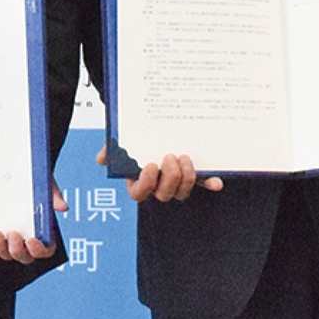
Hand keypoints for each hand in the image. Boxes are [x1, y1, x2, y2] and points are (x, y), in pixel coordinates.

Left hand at [0, 176, 66, 262]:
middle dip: (17, 249)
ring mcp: (9, 237)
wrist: (19, 167)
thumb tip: (63, 207)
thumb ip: (54, 196)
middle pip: (24, 256)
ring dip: (0, 249)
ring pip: (6, 253)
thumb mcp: (46, 184)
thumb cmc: (36, 180)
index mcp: (43, 230)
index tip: (31, 240)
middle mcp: (27, 237)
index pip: (45, 250)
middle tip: (13, 234)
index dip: (39, 250)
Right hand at [97, 146, 222, 202]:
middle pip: (164, 195)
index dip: (145, 183)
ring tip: (185, 156)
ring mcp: (177, 182)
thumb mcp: (123, 138)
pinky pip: (203, 183)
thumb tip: (102, 158)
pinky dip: (210, 183)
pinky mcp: (194, 175)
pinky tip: (217, 182)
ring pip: (182, 192)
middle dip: (169, 178)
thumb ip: (112, 147)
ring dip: (187, 178)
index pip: (139, 193)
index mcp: (139, 180)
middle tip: (171, 157)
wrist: (154, 124)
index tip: (151, 166)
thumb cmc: (137, 135)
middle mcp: (158, 185)